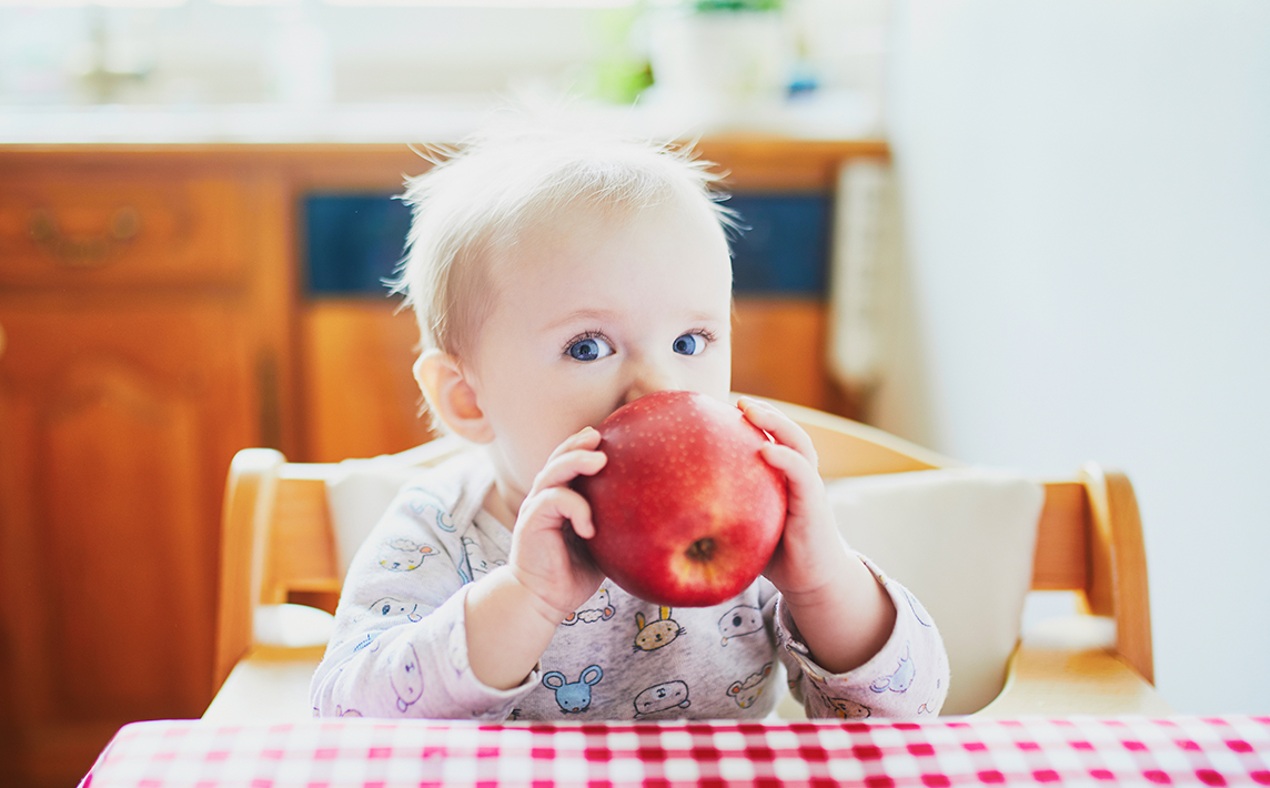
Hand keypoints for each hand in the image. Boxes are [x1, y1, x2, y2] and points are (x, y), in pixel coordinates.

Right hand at [505, 426, 607, 625]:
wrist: (542, 601)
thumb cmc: (574, 573)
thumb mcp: (602, 544)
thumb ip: (614, 524)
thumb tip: (657, 512)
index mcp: (560, 498)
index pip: (569, 462)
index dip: (584, 446)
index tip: (609, 435)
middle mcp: (545, 497)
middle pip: (558, 459)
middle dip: (578, 444)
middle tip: (600, 436)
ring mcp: (536, 508)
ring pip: (552, 473)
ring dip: (574, 461)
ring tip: (599, 460)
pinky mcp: (530, 523)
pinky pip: (552, 501)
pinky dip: (574, 507)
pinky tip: (590, 527)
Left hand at [737, 397, 895, 672]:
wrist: (812, 582)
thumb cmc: (772, 554)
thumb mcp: (743, 527)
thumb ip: (719, 511)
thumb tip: (664, 508)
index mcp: (782, 478)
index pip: (770, 439)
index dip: (751, 421)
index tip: (722, 407)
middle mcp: (798, 476)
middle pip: (786, 432)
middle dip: (765, 412)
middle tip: (737, 400)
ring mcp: (809, 488)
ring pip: (798, 444)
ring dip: (777, 423)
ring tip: (750, 410)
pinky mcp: (815, 505)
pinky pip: (803, 474)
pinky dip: (786, 458)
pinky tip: (766, 450)